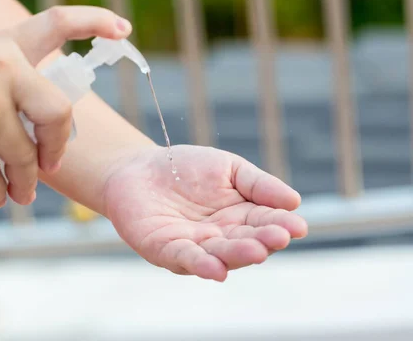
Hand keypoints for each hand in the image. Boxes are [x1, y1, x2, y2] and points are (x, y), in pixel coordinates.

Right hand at [0, 6, 131, 206]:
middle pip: (57, 114)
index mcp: (5, 47)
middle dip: (57, 147)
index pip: (56, 23)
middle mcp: (0, 70)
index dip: (94, 22)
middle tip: (49, 166)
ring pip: (22, 155)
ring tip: (21, 194)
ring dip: (24, 182)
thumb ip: (10, 81)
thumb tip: (41, 137)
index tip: (124, 29)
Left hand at [103, 145, 307, 280]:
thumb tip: (294, 202)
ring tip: (255, 252)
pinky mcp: (165, 250)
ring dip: (237, 256)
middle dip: (262, 242)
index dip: (281, 225)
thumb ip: (259, 184)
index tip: (297, 226)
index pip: (266, 223)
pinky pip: (184, 259)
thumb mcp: (228, 168)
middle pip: (245, 243)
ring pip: (219, 255)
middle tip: (278, 238)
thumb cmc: (186, 168)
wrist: (138, 167)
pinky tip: (216, 269)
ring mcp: (194, 246)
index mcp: (240, 217)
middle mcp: (221, 237)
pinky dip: (200, 265)